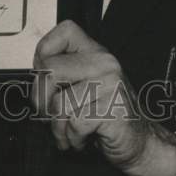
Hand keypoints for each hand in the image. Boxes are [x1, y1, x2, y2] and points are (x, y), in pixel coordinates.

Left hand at [32, 21, 175, 175]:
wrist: (141, 144)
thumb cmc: (107, 116)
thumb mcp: (84, 86)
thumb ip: (63, 74)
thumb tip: (34, 77)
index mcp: (96, 53)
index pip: (64, 31)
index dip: (44, 51)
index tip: (44, 75)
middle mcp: (104, 63)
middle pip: (50, 69)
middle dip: (41, 99)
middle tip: (50, 114)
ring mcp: (110, 85)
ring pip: (59, 103)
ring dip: (57, 127)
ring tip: (68, 131)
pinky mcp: (112, 110)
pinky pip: (74, 123)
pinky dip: (72, 138)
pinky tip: (81, 139)